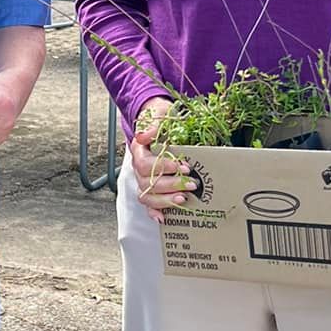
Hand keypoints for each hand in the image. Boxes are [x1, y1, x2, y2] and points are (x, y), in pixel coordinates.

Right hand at [130, 99, 187, 220]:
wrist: (161, 120)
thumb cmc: (161, 117)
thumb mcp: (159, 113)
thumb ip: (153, 124)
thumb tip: (145, 135)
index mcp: (139, 150)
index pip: (145, 164)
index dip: (163, 168)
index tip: (183, 166)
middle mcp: (138, 167)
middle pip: (148, 183)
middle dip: (171, 185)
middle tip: (191, 184)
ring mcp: (144, 179)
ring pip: (147, 196)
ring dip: (165, 200)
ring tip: (184, 199)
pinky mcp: (152, 188)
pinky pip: (148, 204)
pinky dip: (154, 212)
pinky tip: (164, 217)